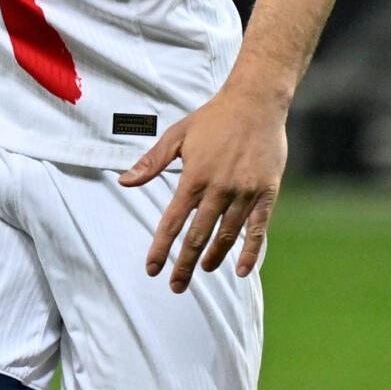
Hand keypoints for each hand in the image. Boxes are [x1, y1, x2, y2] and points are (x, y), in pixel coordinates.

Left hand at [121, 84, 287, 292]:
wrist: (256, 103)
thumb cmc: (213, 118)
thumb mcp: (177, 135)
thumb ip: (151, 162)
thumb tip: (124, 181)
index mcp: (194, 177)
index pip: (172, 221)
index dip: (161, 248)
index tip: (151, 269)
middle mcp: (218, 188)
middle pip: (197, 236)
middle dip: (184, 264)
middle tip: (175, 286)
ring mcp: (244, 192)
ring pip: (226, 235)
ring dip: (213, 258)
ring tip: (203, 270)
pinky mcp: (266, 193)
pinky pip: (257, 228)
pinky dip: (250, 251)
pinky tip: (241, 269)